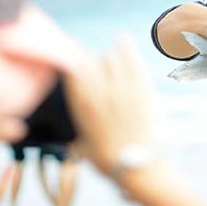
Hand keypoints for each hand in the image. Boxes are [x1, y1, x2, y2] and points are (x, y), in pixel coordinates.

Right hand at [63, 36, 153, 175]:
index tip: (71, 61)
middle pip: (89, 62)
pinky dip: (126, 48)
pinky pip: (131, 61)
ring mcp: (121, 89)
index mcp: (81, 105)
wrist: (135, 167)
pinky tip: (121, 39)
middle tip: (94, 69)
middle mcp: (98, 93)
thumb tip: (65, 130)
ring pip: (109, 59)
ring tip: (110, 67)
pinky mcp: (141, 89)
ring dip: (107, 61)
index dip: (70, 63)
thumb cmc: (105, 159)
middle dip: (89, 63)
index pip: (71, 72)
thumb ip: (74, 129)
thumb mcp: (80, 144)